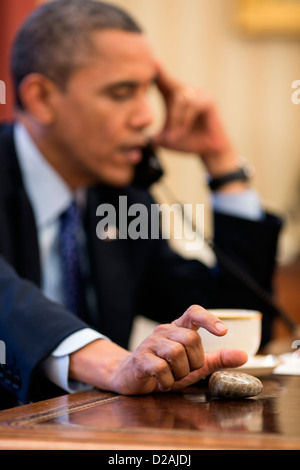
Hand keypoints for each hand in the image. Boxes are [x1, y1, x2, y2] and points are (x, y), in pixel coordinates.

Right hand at [69, 305, 247, 394]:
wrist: (130, 378)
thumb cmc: (166, 369)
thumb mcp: (194, 365)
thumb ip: (217, 359)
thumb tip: (244, 355)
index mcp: (178, 328)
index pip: (194, 312)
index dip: (209, 318)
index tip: (223, 332)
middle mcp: (164, 331)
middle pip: (191, 338)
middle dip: (195, 360)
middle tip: (186, 370)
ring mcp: (150, 343)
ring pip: (176, 353)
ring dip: (180, 372)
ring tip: (173, 377)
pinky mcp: (140, 359)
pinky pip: (161, 369)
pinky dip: (167, 381)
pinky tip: (162, 382)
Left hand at [153, 65, 242, 178]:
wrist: (208, 150)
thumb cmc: (187, 142)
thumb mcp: (167, 139)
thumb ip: (154, 136)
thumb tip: (139, 139)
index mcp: (175, 96)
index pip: (163, 81)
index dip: (158, 71)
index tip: (151, 60)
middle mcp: (187, 91)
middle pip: (171, 91)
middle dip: (169, 117)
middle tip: (167, 137)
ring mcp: (199, 93)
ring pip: (180, 100)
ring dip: (176, 121)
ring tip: (176, 137)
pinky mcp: (209, 100)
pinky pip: (192, 105)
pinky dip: (186, 120)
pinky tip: (185, 131)